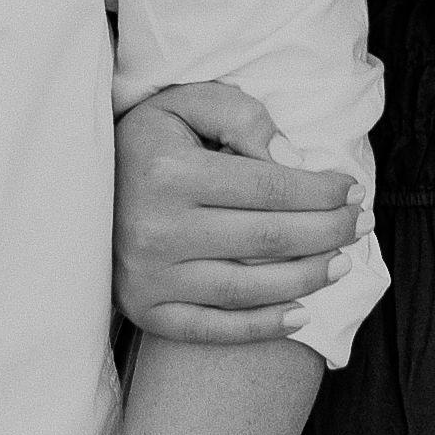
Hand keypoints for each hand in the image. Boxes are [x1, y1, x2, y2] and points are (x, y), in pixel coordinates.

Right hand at [115, 76, 363, 339]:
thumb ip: (240, 115)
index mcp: (170, 173)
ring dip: (310, 279)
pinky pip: (215, 329)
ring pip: (251, 289)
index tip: (353, 189)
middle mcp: (157, 230)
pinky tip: (302, 313)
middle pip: (270, 239)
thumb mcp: (184, 105)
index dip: (322, 191)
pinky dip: (264, 326)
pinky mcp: (144, 311)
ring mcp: (149, 277)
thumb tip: (292, 159)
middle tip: (362, 225)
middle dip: (330, 232)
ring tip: (343, 264)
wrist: (73, 191)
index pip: (270, 187)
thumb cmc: (146, 143)